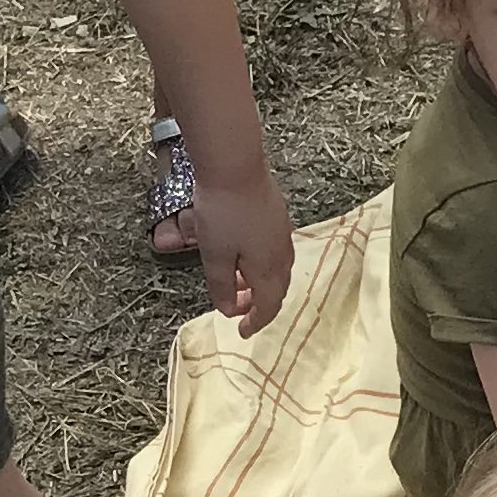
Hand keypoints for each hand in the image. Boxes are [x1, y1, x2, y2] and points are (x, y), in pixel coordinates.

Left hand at [185, 166, 294, 335]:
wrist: (235, 165)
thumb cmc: (223, 211)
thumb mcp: (214, 256)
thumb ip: (222, 287)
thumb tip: (229, 309)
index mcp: (268, 269)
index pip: (268, 306)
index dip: (256, 322)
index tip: (242, 331)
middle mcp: (281, 254)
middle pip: (276, 289)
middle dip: (258, 303)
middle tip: (238, 308)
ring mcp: (282, 233)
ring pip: (276, 269)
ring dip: (259, 281)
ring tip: (237, 280)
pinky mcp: (277, 216)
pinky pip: (274, 250)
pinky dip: (261, 262)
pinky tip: (243, 252)